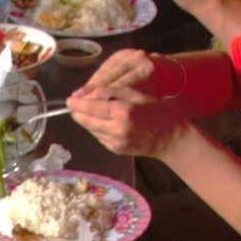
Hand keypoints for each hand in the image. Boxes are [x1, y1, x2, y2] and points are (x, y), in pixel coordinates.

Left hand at [68, 52, 186, 157]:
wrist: (170, 138)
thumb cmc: (157, 111)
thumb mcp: (137, 94)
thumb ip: (112, 91)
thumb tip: (88, 94)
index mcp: (123, 111)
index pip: (91, 107)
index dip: (77, 103)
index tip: (70, 99)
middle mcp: (116, 129)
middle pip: (85, 120)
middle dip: (77, 112)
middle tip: (73, 104)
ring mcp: (115, 142)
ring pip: (90, 129)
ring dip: (86, 120)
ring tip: (89, 110)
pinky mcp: (115, 149)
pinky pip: (99, 136)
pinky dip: (96, 128)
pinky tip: (102, 121)